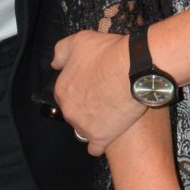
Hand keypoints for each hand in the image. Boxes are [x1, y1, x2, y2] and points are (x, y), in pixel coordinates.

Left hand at [51, 28, 142, 154]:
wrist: (134, 69)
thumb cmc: (109, 53)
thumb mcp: (80, 41)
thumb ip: (62, 51)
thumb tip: (55, 63)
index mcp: (62, 90)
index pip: (66, 95)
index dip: (80, 90)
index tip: (94, 86)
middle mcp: (69, 110)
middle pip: (75, 113)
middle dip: (86, 108)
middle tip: (104, 99)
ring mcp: (83, 126)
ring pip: (84, 129)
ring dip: (94, 124)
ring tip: (110, 115)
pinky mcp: (101, 138)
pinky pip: (95, 148)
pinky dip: (101, 143)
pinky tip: (108, 136)